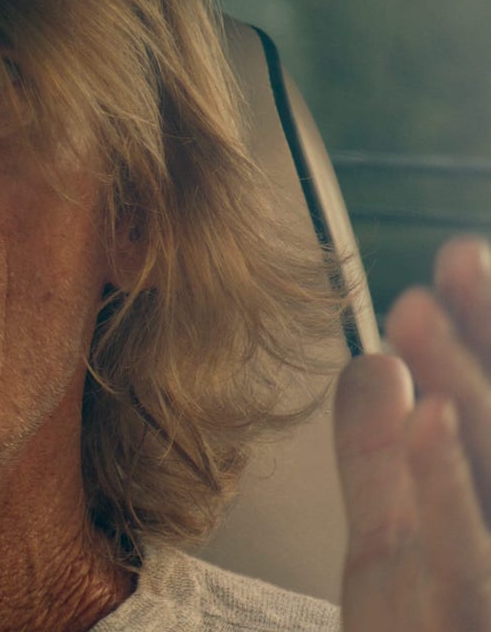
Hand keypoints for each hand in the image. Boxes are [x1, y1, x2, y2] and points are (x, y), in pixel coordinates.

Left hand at [336, 236, 490, 629]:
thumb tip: (373, 361)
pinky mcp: (472, 621)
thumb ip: (379, 462)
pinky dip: (450, 492)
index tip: (459, 262)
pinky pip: (471, 565)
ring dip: (477, 393)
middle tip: (457, 256)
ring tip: (421, 313)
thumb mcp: (390, 549)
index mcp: (490, 513)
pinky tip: (430, 420)